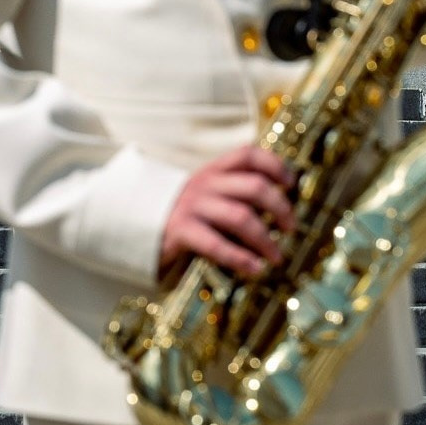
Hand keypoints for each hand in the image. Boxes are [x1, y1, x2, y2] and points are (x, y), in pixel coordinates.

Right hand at [159, 146, 294, 278]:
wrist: (135, 223)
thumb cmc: (184, 212)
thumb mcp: (207, 193)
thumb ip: (234, 193)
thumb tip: (280, 209)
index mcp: (213, 170)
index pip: (248, 155)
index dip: (275, 165)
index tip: (290, 184)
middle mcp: (205, 183)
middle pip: (254, 187)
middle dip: (280, 208)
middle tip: (290, 228)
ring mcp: (192, 206)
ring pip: (241, 217)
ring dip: (266, 239)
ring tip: (277, 257)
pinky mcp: (181, 230)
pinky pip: (216, 244)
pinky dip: (241, 258)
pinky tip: (256, 269)